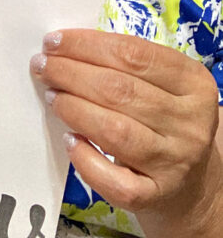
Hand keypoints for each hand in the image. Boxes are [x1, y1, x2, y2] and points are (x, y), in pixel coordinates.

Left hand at [30, 28, 221, 228]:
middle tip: (42, 66)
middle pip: (120, 90)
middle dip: (71, 73)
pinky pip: (114, 180)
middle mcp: (190, 122)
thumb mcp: (163, 86)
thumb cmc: (164, 121)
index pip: (134, 54)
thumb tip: (66, 50)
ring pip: (115, 130)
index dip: (87, 45)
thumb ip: (125, 66)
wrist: (192, 183)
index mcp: (194, 83)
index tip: (53, 41)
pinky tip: (69, 141)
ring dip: (74, 109)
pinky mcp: (156, 196)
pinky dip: (85, 159)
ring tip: (52, 96)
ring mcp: (175, 162)